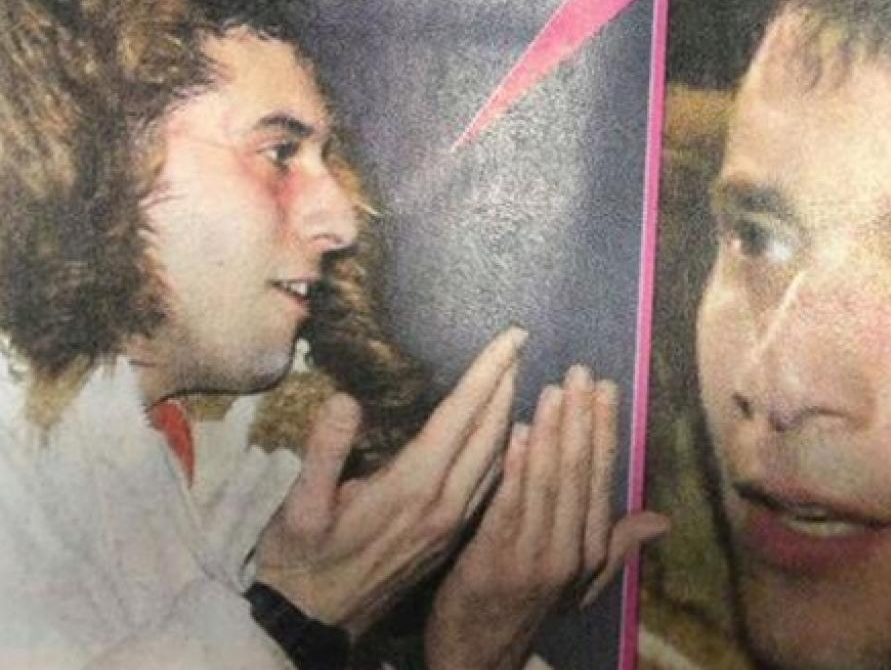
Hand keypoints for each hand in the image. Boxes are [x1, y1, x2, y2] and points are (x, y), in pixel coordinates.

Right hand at [256, 327, 526, 635]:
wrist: (313, 623)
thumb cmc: (299, 561)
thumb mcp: (299, 507)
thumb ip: (325, 452)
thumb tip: (346, 401)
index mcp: (411, 488)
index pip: (460, 416)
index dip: (488, 372)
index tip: (513, 336)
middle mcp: (444, 504)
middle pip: (489, 433)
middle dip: (507, 383)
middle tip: (523, 343)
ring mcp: (452, 524)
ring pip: (497, 460)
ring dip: (511, 416)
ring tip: (519, 378)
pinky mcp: (451, 538)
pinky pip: (491, 485)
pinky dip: (504, 451)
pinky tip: (507, 437)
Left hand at [423, 366, 669, 669]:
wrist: (479, 656)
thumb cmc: (528, 606)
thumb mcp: (580, 583)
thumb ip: (616, 545)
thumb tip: (663, 520)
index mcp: (590, 550)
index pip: (603, 479)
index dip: (606, 431)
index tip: (607, 386)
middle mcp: (570, 552)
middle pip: (579, 474)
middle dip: (582, 418)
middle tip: (581, 371)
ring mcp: (533, 557)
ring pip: (549, 484)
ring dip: (554, 432)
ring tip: (555, 388)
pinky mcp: (494, 560)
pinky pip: (510, 505)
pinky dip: (518, 466)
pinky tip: (521, 431)